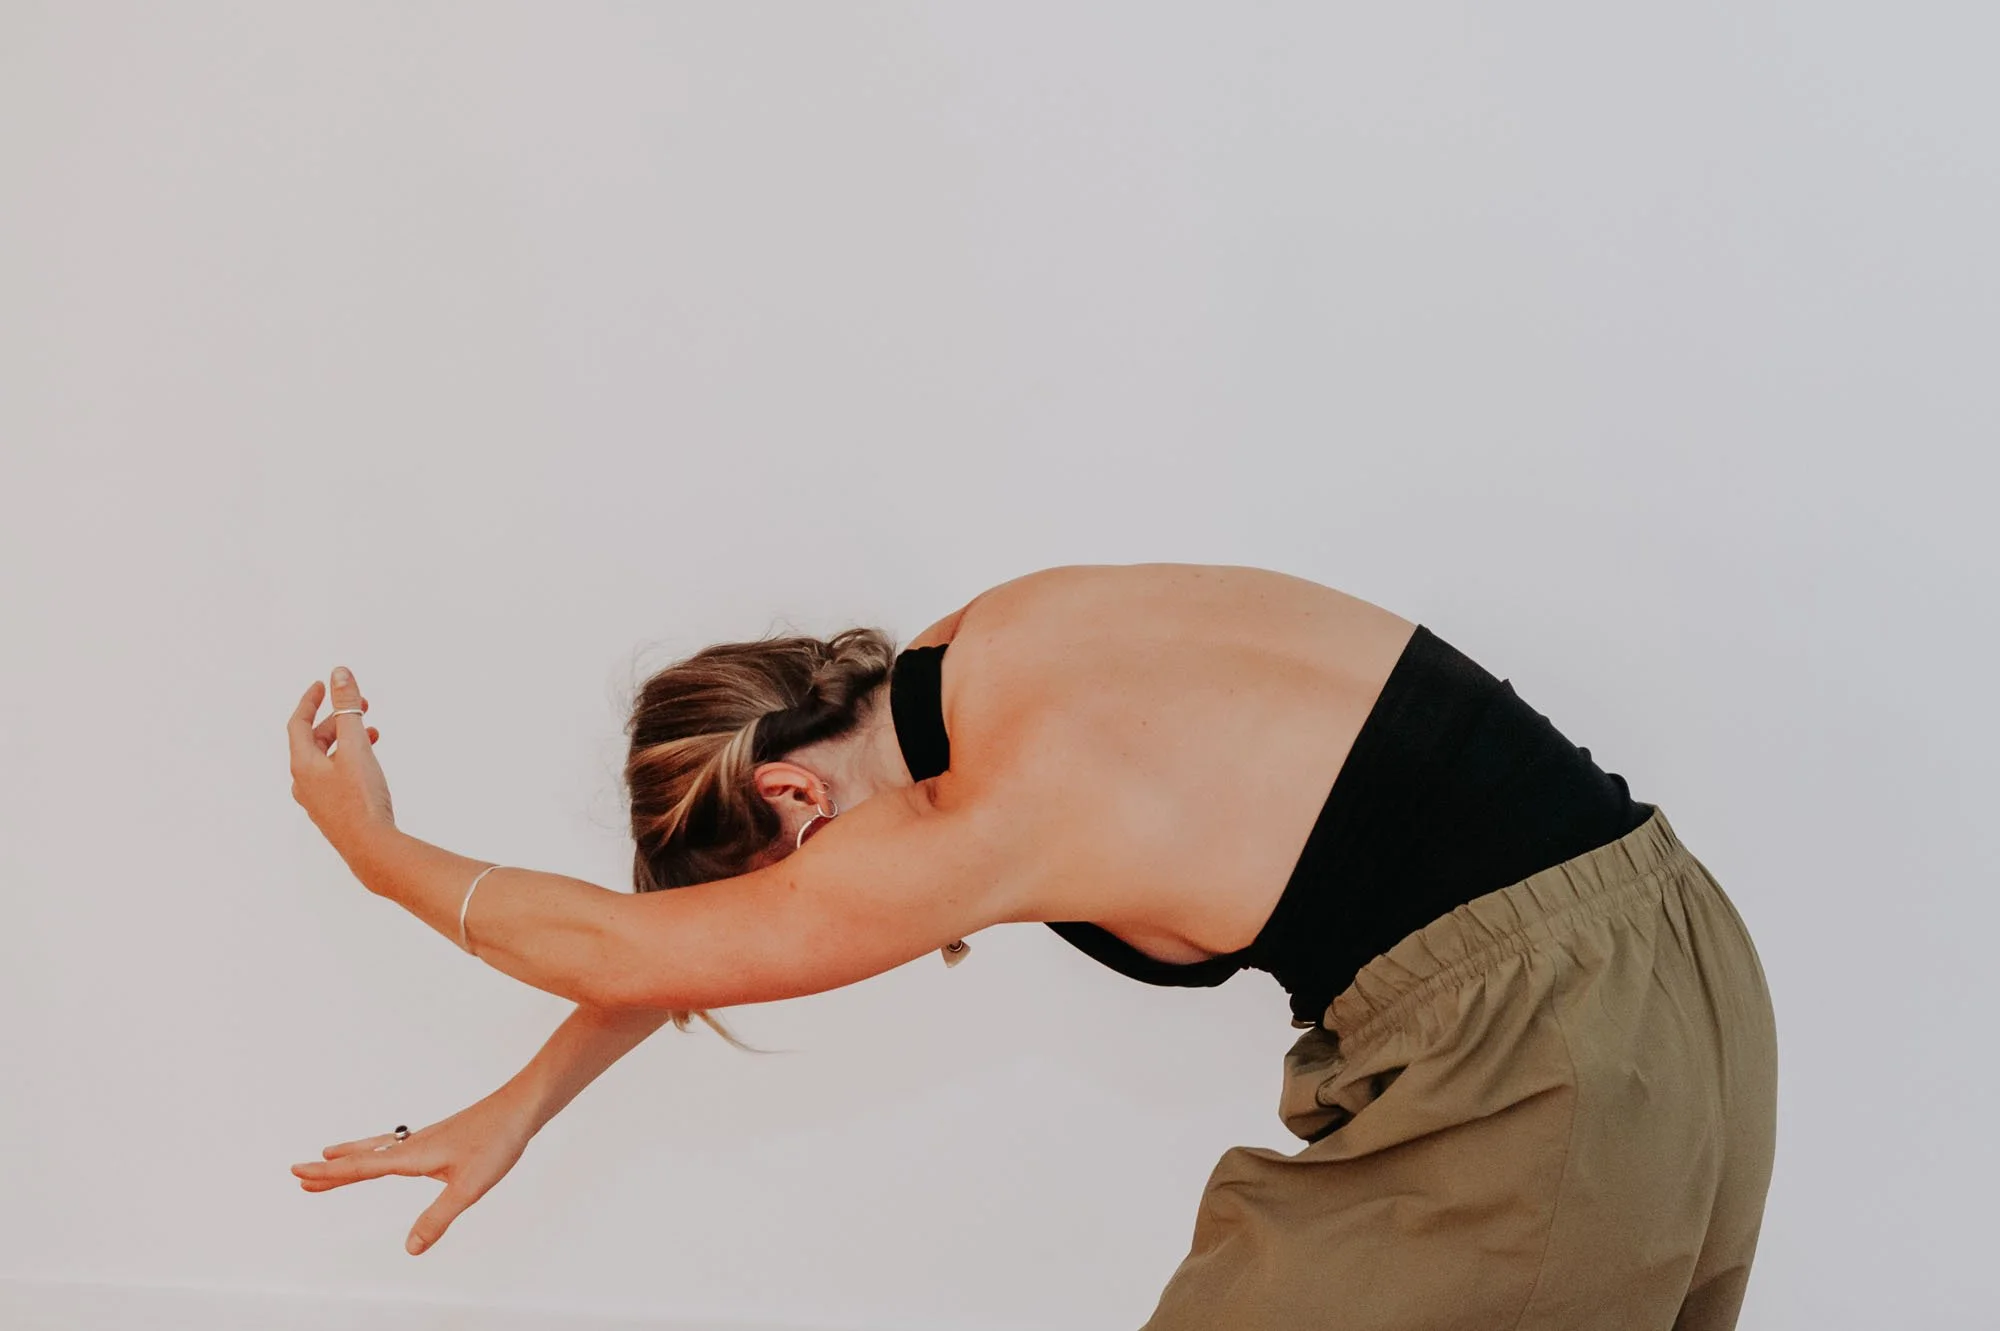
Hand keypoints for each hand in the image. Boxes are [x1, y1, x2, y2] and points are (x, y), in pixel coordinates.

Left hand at [287, 666, 395, 852]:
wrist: (372, 848)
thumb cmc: (361, 798)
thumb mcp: (356, 746)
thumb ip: (348, 708)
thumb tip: (339, 674)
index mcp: (302, 765)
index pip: (299, 724)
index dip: (310, 701)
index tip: (324, 685)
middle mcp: (304, 783)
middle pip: (315, 742)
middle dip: (337, 720)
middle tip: (361, 707)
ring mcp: (318, 801)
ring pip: (328, 760)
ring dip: (347, 741)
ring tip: (373, 734)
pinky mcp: (334, 813)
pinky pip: (336, 777)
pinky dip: (350, 761)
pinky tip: (370, 766)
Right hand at [291, 1085, 539, 1254]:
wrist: (521, 1108)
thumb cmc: (497, 1142)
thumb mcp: (469, 1187)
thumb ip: (439, 1218)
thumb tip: (410, 1248)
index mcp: (413, 1156)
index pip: (362, 1167)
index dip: (329, 1174)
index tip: (298, 1173)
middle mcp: (414, 1145)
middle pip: (363, 1157)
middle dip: (332, 1168)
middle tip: (299, 1173)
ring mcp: (427, 1139)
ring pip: (379, 1148)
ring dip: (352, 1155)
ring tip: (330, 1154)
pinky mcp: (441, 1137)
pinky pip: (397, 1145)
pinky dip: (378, 1149)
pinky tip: (389, 1153)